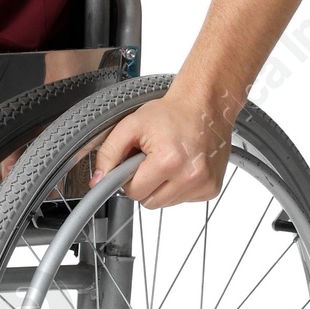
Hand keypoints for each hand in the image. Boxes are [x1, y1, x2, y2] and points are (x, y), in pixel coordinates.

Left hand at [91, 88, 240, 208]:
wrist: (204, 105)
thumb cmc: (171, 113)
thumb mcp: (130, 126)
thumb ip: (109, 153)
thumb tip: (97, 181)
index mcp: (168, 161)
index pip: (134, 193)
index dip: (129, 178)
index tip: (134, 163)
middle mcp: (190, 176)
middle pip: (150, 202)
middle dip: (145, 184)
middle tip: (150, 160)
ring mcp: (204, 184)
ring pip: (166, 203)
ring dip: (161, 186)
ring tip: (167, 160)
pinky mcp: (212, 188)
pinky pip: (183, 199)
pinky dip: (178, 187)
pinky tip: (181, 166)